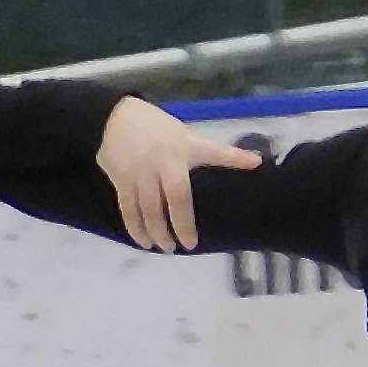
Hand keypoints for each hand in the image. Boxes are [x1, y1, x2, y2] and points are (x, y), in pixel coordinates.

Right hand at [96, 94, 259, 251]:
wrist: (111, 119)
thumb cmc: (154, 127)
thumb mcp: (182, 133)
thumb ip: (204, 151)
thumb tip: (241, 163)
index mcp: (183, 146)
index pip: (213, 151)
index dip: (234, 157)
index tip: (255, 163)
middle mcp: (163, 161)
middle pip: (175, 197)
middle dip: (182, 223)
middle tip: (189, 244)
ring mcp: (140, 172)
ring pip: (149, 208)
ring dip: (157, 231)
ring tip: (166, 247)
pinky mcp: (122, 181)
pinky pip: (129, 209)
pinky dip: (136, 228)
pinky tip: (144, 241)